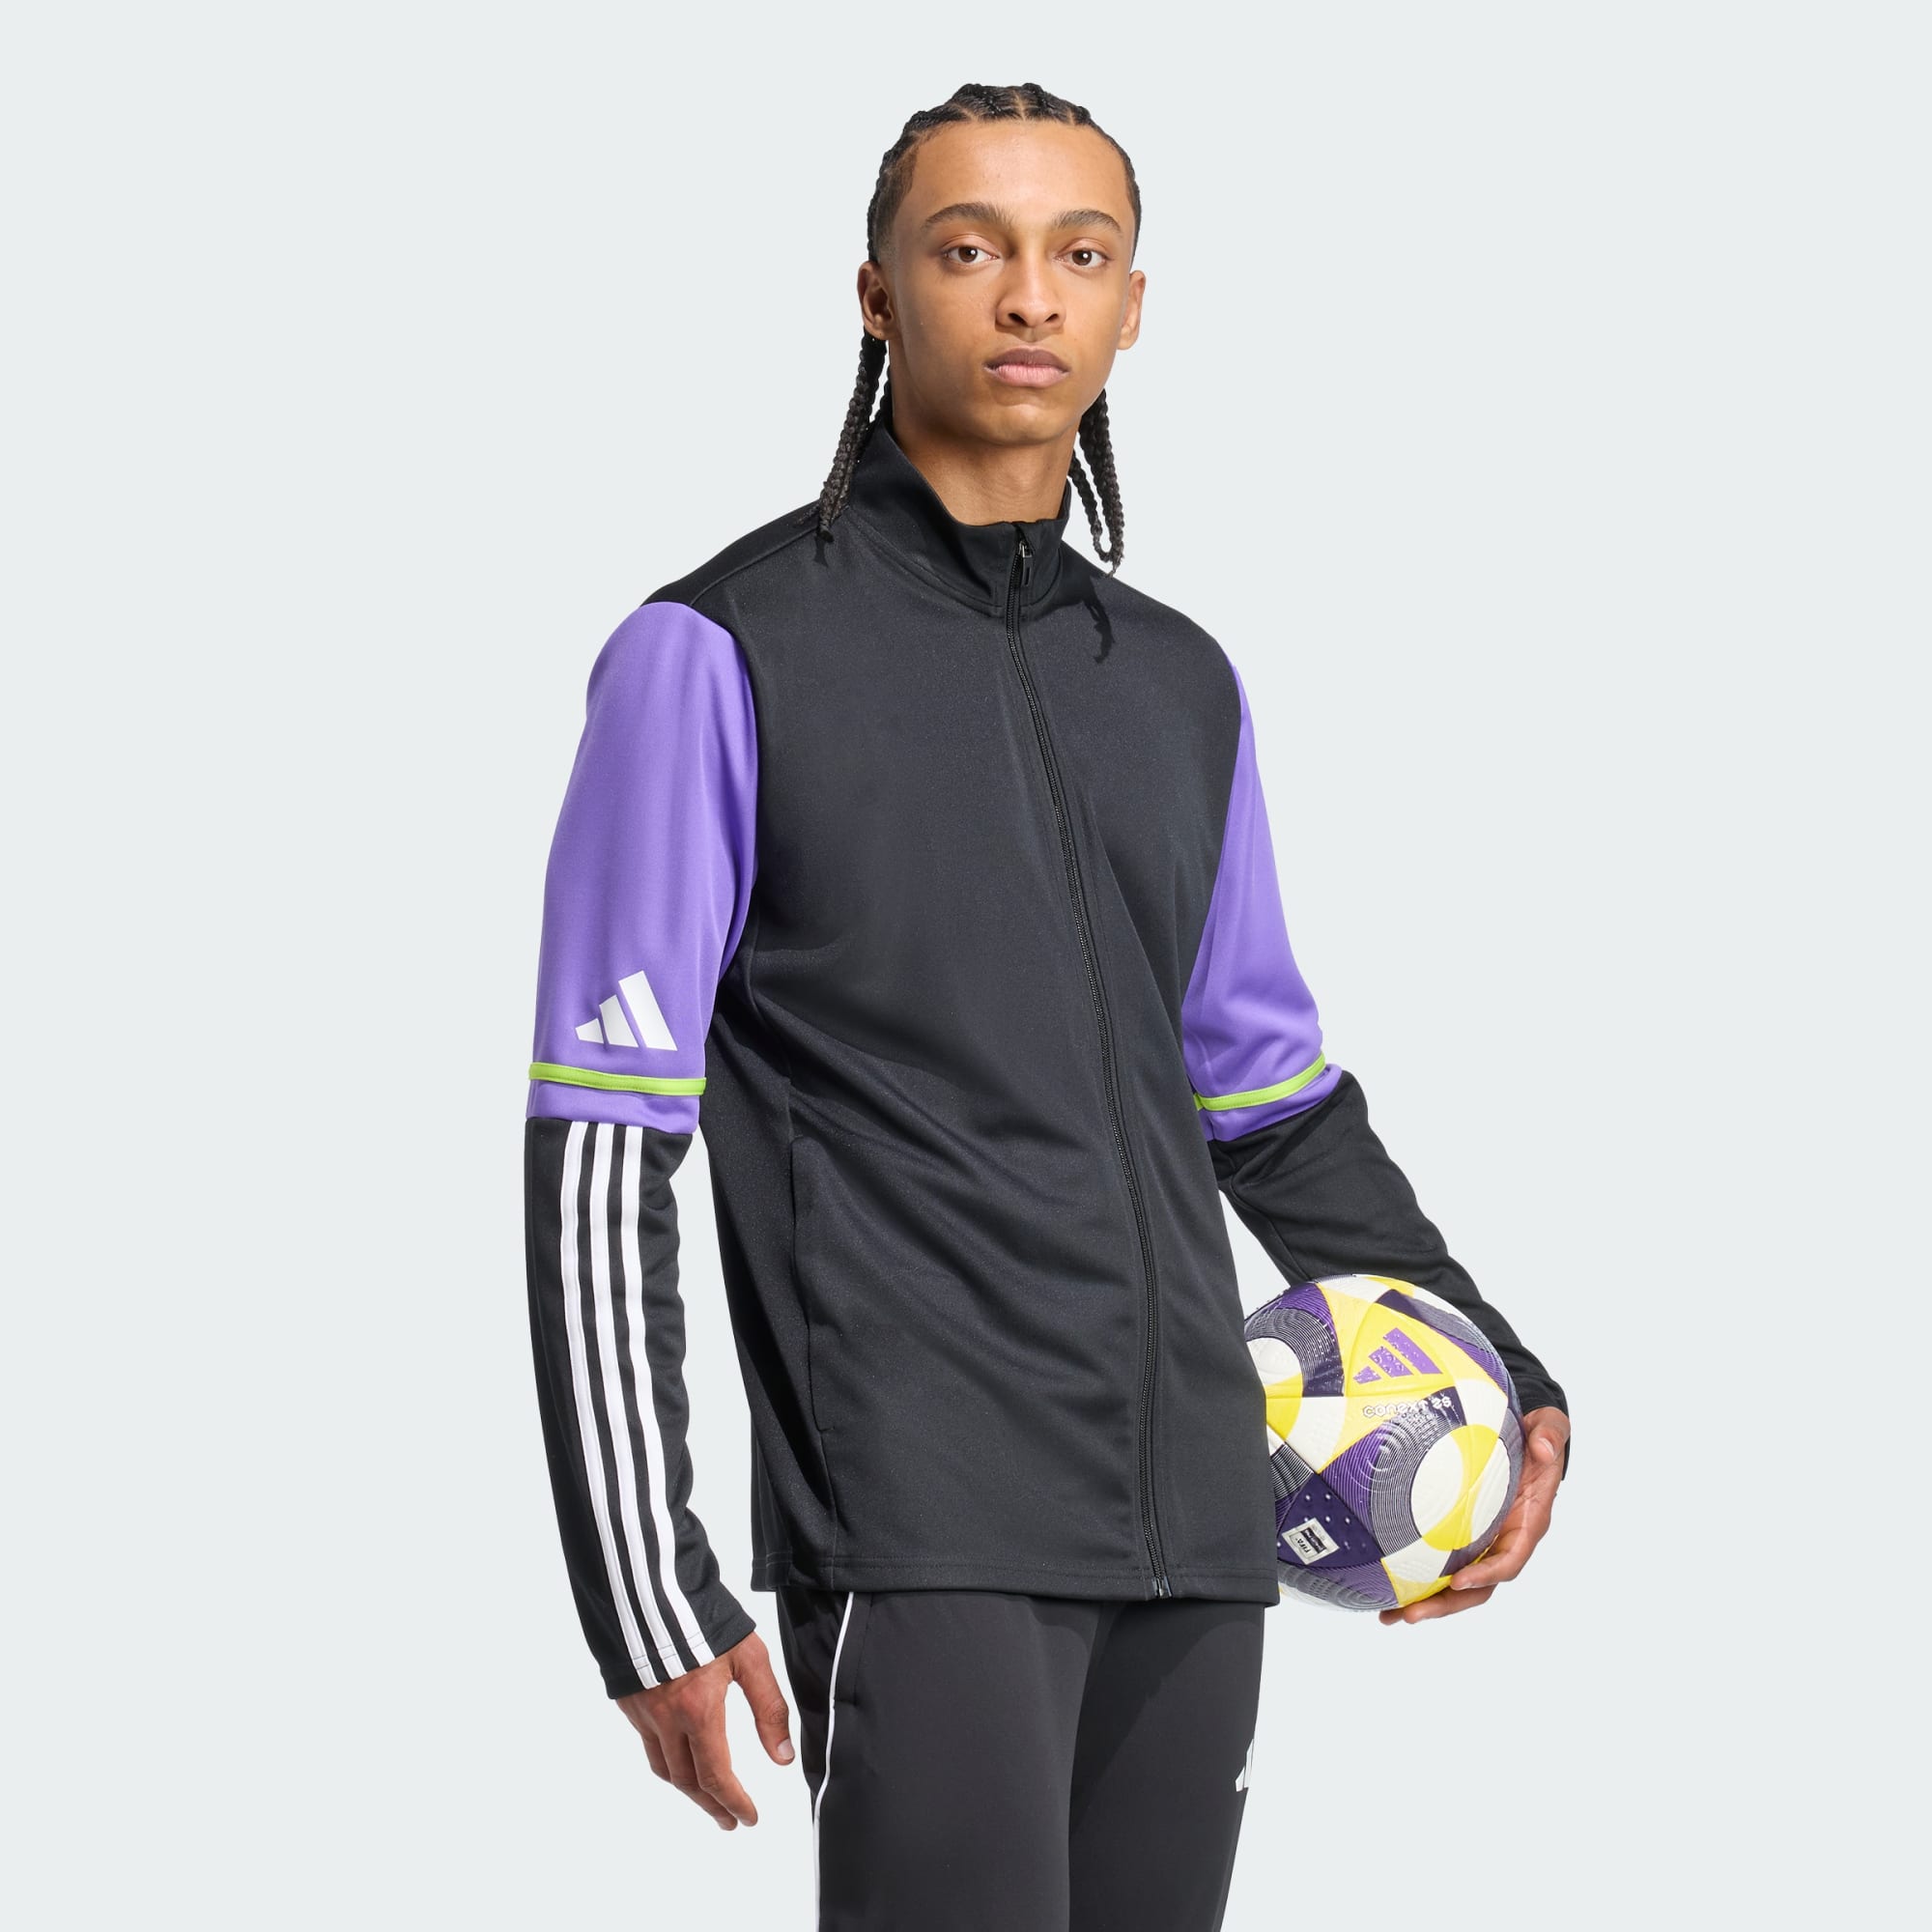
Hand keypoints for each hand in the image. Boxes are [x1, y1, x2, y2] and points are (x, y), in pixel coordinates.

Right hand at [616, 1629, 794, 1827]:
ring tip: (706, 1797)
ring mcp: (643, 1712)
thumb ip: (769, 1707)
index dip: (734, 1803)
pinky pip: (647, 1743)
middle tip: (729, 1820)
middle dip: (711, 1805)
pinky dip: (665, 1760)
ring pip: (663, 1767)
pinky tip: (678, 1756)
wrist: (651, 1590)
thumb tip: (782, 1757)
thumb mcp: (750, 1657)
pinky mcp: (628, 1700)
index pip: (716, 1776)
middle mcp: (666, 1720)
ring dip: (686, 1789)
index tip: (749, 1818)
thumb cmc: (706, 1619)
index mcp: (699, 1712)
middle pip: (686, 1781)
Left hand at [1378, 1405, 1569, 1625]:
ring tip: (1389, 1616)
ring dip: (1426, 1603)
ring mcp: (1482, 1541)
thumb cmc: (1538, 1437)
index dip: (1486, 1574)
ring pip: (1455, 1584)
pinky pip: (1440, 1562)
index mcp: (1527, 1524)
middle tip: (1410, 1615)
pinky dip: (1416, 1579)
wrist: (1528, 1438)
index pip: (1509, 1560)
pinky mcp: (1462, 1535)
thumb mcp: (1549, 1428)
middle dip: (1446, 1605)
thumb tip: (1543, 1447)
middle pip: (1477, 1586)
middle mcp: (1504, 1540)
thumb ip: (1549, 1435)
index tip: (1458, 1582)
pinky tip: (1384, 1589)